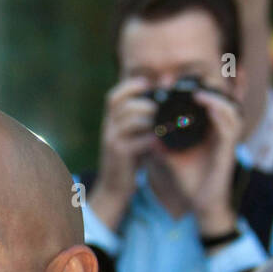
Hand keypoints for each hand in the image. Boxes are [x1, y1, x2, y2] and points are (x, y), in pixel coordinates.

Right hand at [89, 77, 157, 231]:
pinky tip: (162, 140)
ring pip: (133, 119)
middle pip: (126, 105)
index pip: (114, 97)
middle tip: (163, 110)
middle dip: (148, 104)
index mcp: (110, 121)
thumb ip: (143, 118)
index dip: (130, 86)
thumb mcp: (131, 136)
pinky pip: (139, 139)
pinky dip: (153, 138)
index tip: (148, 84)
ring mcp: (112, 141)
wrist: (113, 187)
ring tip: (165, 124)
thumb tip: (161, 97)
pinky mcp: (120, 154)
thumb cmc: (128, 159)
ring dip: (152, 119)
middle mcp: (108, 128)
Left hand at [162, 87, 242, 236]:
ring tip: (198, 92)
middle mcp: (222, 131)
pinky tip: (209, 108)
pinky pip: (229, 127)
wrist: (201, 203)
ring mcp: (228, 139)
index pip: (213, 102)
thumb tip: (150, 132)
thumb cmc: (190, 179)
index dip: (204, 88)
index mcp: (211, 130)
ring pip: (230, 109)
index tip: (186, 81)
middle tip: (194, 79)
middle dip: (212, 87)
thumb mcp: (172, 157)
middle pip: (225, 99)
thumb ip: (164, 143)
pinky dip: (220, 115)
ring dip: (215, 98)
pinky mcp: (229, 150)